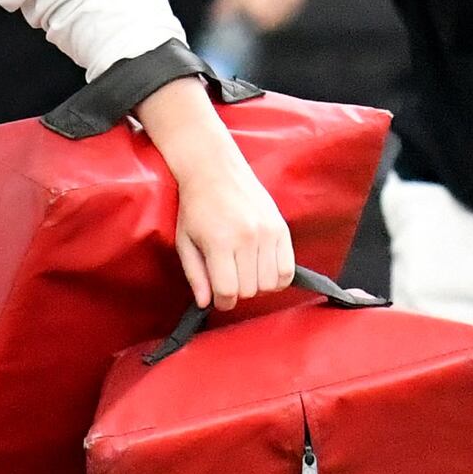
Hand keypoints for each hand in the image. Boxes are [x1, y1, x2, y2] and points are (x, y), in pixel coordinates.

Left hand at [131, 78, 294, 311]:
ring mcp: (267, 233)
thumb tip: (205, 303)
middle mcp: (247, 238)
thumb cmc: (196, 206)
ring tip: (245, 272)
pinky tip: (262, 269)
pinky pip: (287, 270)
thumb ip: (195, 275)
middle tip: (229, 278)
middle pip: (250, 290)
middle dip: (237, 292)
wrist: (215, 170)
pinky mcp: (281, 228)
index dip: (222, 301)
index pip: (228, 292)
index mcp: (220, 242)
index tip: (218, 297)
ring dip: (257, 285)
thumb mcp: (185, 241)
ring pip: (270, 284)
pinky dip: (277, 278)